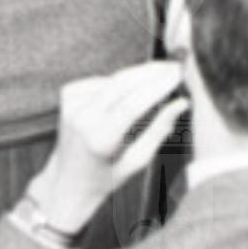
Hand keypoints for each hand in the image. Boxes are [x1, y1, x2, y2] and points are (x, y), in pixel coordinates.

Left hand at [26, 60, 187, 236]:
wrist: (67, 181)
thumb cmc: (106, 176)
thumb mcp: (137, 161)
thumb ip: (159, 130)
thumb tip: (181, 103)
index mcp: (99, 140)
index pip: (133, 105)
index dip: (157, 87)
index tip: (177, 75)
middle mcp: (82, 118)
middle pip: (122, 84)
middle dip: (150, 72)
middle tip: (173, 67)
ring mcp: (72, 104)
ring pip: (113, 80)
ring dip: (136, 78)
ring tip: (155, 84)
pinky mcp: (67, 94)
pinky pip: (100, 82)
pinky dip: (117, 85)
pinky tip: (123, 96)